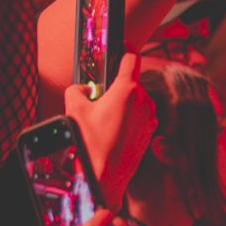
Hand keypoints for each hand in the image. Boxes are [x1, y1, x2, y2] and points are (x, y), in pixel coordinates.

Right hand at [65, 54, 157, 204]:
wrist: (105, 179)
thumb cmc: (91, 145)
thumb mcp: (74, 111)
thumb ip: (76, 91)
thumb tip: (81, 89)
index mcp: (127, 90)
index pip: (131, 59)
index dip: (125, 49)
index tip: (122, 46)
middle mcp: (144, 101)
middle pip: (130, 83)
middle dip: (115, 88)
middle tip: (98, 100)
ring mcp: (150, 117)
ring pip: (135, 101)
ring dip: (122, 106)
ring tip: (103, 122)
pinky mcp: (151, 132)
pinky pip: (138, 117)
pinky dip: (127, 119)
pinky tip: (112, 133)